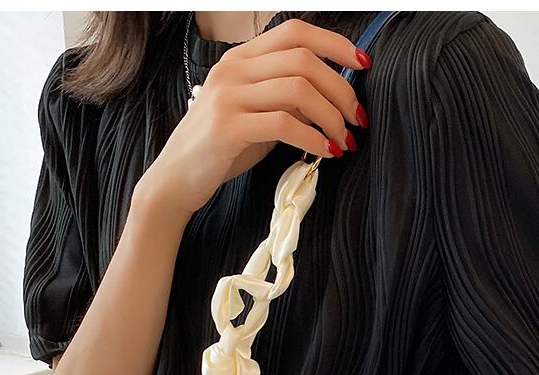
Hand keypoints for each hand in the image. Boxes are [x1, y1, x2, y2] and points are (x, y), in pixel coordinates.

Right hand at [137, 17, 370, 218]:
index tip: (362, 66)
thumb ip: (286, 102)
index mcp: (241, 59)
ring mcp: (228, 96)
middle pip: (303, 60)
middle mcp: (233, 69)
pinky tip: (325, 152)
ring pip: (297, 89)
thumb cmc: (220, 150)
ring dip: (332, 116)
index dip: (335, 44)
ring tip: (345, 140)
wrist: (175, 180)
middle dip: (341, 90)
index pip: (295, 32)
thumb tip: (332, 103)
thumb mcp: (256, 116)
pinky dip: (312, 139)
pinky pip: (283, 124)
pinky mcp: (227, 127)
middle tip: (358, 120)